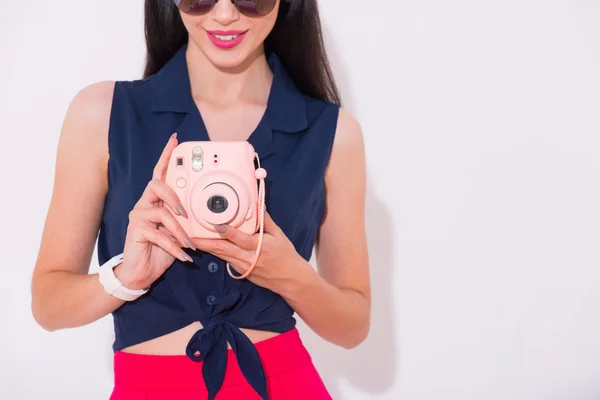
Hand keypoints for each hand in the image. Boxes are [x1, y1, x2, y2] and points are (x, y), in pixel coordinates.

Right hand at [115, 133, 195, 290]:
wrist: (142, 272)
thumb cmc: (162, 251)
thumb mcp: (180, 232)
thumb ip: (188, 220)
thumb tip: (207, 214)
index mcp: (157, 201)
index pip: (160, 174)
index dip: (167, 156)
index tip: (175, 140)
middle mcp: (145, 203)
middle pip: (156, 185)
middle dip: (175, 197)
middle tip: (187, 213)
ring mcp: (138, 215)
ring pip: (162, 213)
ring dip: (180, 231)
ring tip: (190, 244)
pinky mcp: (135, 230)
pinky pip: (159, 234)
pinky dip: (174, 247)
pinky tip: (184, 256)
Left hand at [192, 212, 302, 290]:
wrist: (290, 279)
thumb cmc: (286, 255)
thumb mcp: (279, 235)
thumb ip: (265, 220)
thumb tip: (257, 204)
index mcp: (260, 247)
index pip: (241, 239)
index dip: (228, 232)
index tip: (216, 225)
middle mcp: (249, 258)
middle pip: (223, 249)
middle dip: (205, 243)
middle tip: (190, 235)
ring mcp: (243, 267)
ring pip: (220, 255)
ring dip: (205, 247)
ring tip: (191, 239)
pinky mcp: (240, 272)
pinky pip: (225, 260)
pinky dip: (214, 252)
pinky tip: (204, 246)